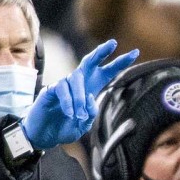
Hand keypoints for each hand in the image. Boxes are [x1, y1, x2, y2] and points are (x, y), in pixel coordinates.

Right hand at [22, 39, 137, 149]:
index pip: (108, 71)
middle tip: (113, 43)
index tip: (136, 52)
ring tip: (80, 116)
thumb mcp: (84, 125)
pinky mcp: (51, 89)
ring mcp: (64, 84)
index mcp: (91, 88)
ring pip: (77, 81)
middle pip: (90, 61)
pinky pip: (63, 90)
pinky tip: (70, 114)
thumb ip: (90, 113)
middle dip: (102, 51)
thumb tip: (90, 98)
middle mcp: (79, 82)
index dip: (120, 62)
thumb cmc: (65, 128)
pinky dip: (68, 102)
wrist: (44, 135)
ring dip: (80, 99)